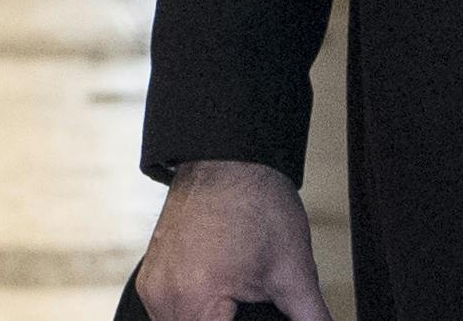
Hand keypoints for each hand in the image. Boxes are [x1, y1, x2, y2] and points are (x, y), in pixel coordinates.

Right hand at [132, 158, 333, 319]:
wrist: (228, 158)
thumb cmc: (255, 202)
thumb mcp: (295, 273)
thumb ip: (312, 319)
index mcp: (196, 301)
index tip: (263, 318)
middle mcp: (164, 297)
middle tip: (252, 305)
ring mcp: (153, 286)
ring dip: (208, 320)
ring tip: (235, 301)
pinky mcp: (150, 276)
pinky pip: (169, 312)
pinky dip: (192, 312)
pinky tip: (219, 296)